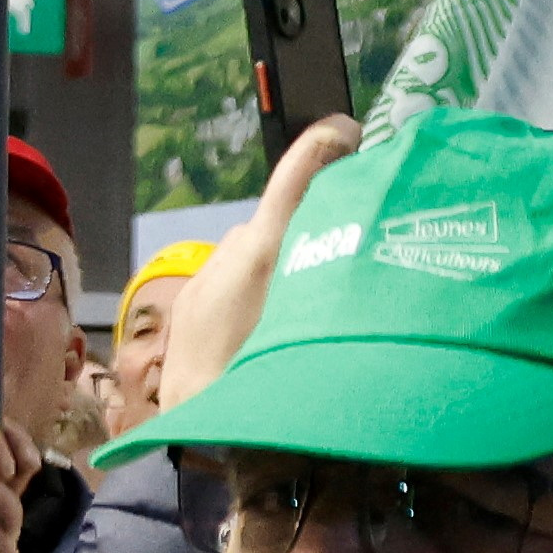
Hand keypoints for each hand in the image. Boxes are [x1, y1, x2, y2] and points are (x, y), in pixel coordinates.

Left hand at [158, 109, 354, 416]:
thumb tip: (357, 244)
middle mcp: (233, 248)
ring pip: (261, 255)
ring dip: (284, 269)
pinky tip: (270, 328)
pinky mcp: (195, 294)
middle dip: (314, 234)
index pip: (296, 175)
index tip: (348, 130)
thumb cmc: (257, 377)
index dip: (324, 146)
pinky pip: (237, 278)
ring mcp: (210, 270)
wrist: (195, 422)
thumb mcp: (306, 327)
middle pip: (284, 223)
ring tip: (310, 311)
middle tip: (348, 265)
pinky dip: (257, 289)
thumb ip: (327, 280)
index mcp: (261, 248)